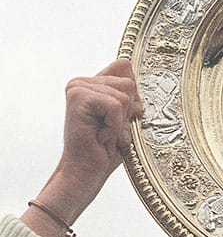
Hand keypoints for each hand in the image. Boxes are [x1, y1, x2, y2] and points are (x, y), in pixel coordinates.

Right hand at [58, 59, 141, 193]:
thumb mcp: (124, 118)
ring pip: (123, 96)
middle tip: (109, 131)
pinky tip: (100, 137)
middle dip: (127, 114)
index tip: (118, 121)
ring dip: (120, 123)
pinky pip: (115, 105)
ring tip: (104, 135)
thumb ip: (126, 92)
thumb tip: (128, 65)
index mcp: (91, 84)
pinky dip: (114, 126)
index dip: (131, 100)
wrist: (86, 172)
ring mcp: (78, 87)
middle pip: (128, 84)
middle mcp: (81, 82)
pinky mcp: (78, 96)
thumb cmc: (104, 150)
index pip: (125, 70)